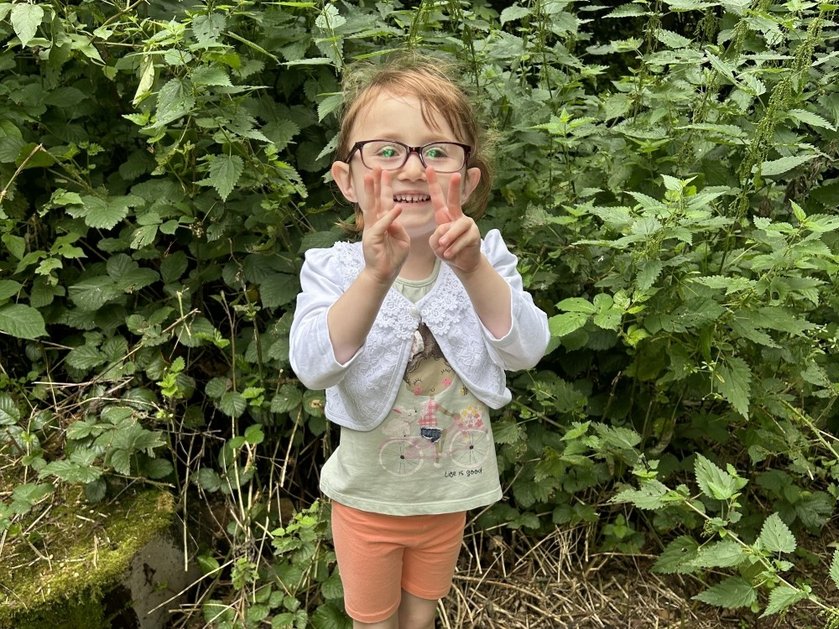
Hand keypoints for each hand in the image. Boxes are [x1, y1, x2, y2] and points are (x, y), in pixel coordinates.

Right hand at [360, 168, 409, 283]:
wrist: (384, 274)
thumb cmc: (393, 257)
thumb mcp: (402, 239)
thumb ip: (399, 227)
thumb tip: (395, 217)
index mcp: (383, 222)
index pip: (383, 201)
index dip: (384, 187)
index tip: (385, 172)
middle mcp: (375, 223)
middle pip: (375, 199)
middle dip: (375, 183)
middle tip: (376, 167)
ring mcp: (372, 229)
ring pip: (372, 207)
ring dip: (372, 191)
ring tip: (371, 176)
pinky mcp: (372, 238)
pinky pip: (383, 225)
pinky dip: (390, 217)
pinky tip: (397, 208)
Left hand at [428, 167, 481, 273]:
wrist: (462, 263)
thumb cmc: (447, 250)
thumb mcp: (435, 243)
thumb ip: (437, 236)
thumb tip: (445, 232)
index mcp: (445, 215)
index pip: (438, 197)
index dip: (433, 183)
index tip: (429, 168)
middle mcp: (457, 216)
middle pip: (455, 200)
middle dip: (455, 187)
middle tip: (456, 175)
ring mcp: (468, 224)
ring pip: (456, 227)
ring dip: (448, 238)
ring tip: (443, 247)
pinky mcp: (475, 234)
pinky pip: (462, 239)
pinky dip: (454, 248)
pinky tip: (449, 254)